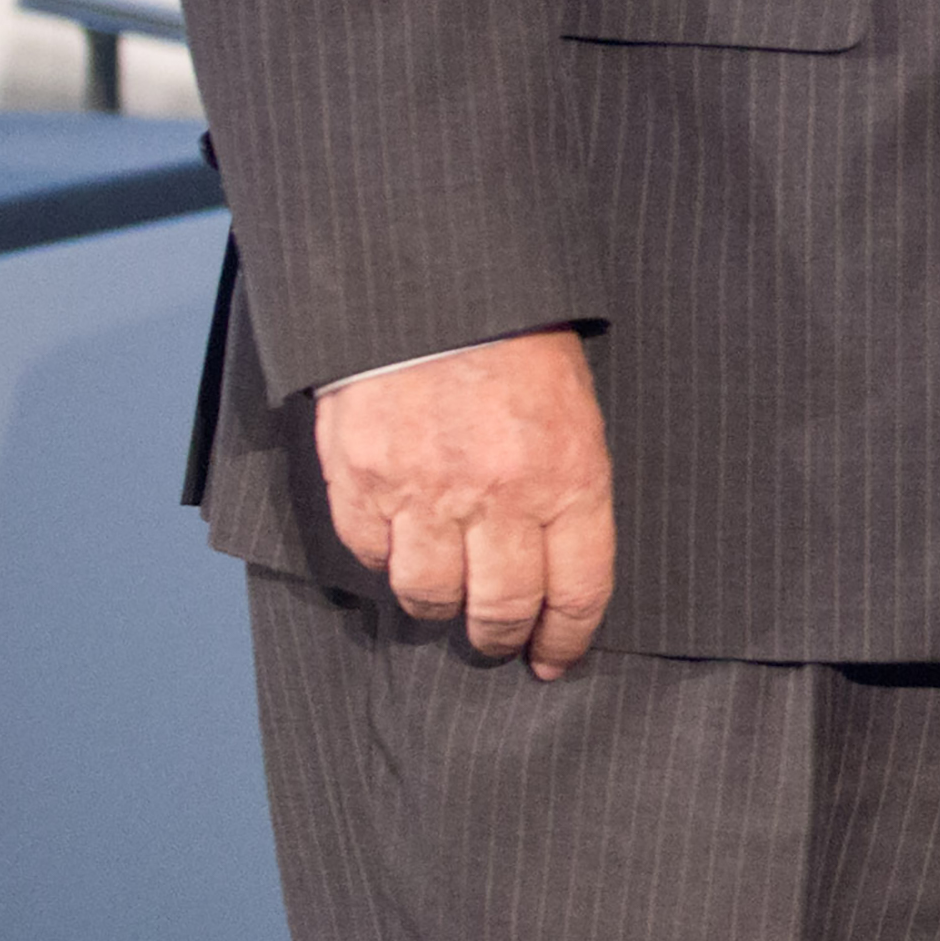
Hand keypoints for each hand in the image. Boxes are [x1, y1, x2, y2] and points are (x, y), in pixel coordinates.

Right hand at [317, 328, 615, 675]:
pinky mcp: (363, 480)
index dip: (566, 637)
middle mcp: (497, 495)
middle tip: (498, 644)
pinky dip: (386, 561)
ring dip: (439, 609)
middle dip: (500, 639)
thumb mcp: (574, 407)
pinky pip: (372, 556)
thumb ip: (567, 487)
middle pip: (499, 608)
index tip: (554, 658)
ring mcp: (424, 492)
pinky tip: (401, 545)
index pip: (577, 590)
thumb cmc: (517, 340)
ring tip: (446, 600)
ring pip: (429, 596)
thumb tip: (557, 569)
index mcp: (567, 474)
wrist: (434, 282)